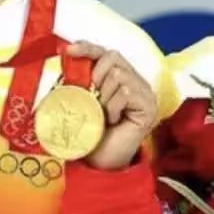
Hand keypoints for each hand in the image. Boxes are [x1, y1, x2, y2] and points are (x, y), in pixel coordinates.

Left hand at [64, 41, 157, 170]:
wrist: (101, 164)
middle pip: (113, 56)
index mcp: (120, 78)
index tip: (69, 50)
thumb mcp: (80, 102)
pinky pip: (125, 91)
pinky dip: (112, 106)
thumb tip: (64, 59)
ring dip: (103, 96)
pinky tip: (113, 121)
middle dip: (95, 74)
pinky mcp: (149, 106)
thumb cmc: (91, 135)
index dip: (88, 48)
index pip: (105, 53)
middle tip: (91, 96)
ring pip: (118, 74)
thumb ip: (77, 82)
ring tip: (103, 115)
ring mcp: (145, 93)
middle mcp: (136, 82)